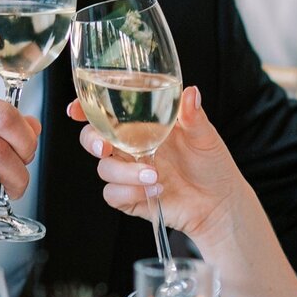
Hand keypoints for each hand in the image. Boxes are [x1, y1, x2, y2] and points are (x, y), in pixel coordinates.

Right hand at [67, 84, 243, 247]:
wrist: (220, 203)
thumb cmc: (211, 164)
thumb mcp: (205, 136)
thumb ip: (193, 116)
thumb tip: (191, 93)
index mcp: (142, 126)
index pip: (106, 113)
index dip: (86, 108)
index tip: (76, 109)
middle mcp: (131, 148)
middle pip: (93, 139)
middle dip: (92, 141)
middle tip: (106, 147)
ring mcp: (129, 173)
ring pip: (103, 168)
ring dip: (124, 172)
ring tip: (154, 176)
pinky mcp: (131, 197)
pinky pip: (113, 194)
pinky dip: (130, 192)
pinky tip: (155, 191)